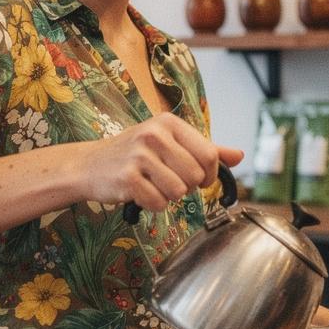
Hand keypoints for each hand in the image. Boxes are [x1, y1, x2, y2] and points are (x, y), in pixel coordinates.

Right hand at [82, 112, 242, 211]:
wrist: (88, 165)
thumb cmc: (132, 154)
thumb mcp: (169, 142)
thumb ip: (205, 149)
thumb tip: (239, 155)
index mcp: (169, 123)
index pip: (209, 154)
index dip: (210, 174)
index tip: (199, 179)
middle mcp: (154, 135)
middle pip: (196, 175)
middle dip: (187, 186)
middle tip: (167, 181)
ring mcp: (139, 156)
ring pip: (179, 191)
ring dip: (169, 196)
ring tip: (152, 185)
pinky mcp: (127, 178)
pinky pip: (158, 203)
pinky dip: (153, 205)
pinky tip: (140, 193)